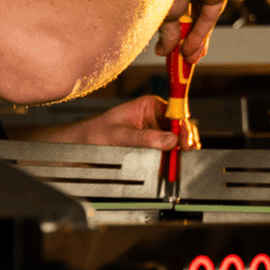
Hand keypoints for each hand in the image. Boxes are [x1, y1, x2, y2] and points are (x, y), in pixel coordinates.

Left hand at [8, 96, 199, 150]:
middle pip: (178, 128)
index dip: (183, 125)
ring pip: (175, 142)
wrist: (82, 146)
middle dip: (185, 139)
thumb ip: (144, 138)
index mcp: (148, 106)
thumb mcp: (119, 135)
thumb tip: (169, 140)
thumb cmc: (95, 133)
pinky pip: (167, 152)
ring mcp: (155, 133)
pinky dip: (172, 158)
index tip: (185, 139)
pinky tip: (173, 163)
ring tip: (180, 159)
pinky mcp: (152, 147)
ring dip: (180, 150)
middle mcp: (155, 118)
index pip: (174, 113)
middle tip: (187, 150)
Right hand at [154, 0, 232, 64]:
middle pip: (196, 11)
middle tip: (185, 57)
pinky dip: (202, 31)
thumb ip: (166, 31)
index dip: (179, 26)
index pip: (181, 3)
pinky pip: (211, 12)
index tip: (175, 47)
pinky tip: (191, 46)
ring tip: (186, 57)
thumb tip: (163, 51)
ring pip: (205, 13)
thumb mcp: (158, 12)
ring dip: (196, 39)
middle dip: (191, 37)